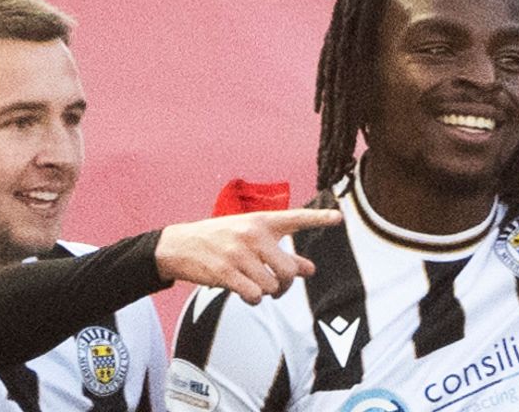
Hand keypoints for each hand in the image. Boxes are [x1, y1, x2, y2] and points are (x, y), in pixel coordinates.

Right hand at [154, 208, 341, 303]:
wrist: (179, 245)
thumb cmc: (221, 240)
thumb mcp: (250, 238)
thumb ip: (281, 253)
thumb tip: (310, 269)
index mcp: (262, 221)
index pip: (295, 218)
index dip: (319, 218)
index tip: (338, 218)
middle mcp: (252, 234)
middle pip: (288, 270)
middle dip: (285, 284)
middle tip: (277, 285)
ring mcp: (238, 252)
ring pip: (271, 286)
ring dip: (267, 293)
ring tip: (255, 286)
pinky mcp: (225, 271)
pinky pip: (254, 295)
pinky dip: (254, 300)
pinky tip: (246, 294)